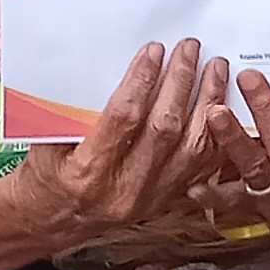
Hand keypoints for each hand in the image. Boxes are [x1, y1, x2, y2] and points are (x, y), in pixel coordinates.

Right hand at [13, 40, 228, 248]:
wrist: (53, 219)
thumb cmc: (47, 172)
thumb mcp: (47, 139)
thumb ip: (76, 109)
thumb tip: (112, 64)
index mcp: (88, 172)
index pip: (124, 119)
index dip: (141, 81)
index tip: (153, 51)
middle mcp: (125, 189)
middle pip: (165, 129)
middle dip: (180, 83)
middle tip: (188, 49)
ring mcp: (151, 199)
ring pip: (193, 148)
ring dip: (208, 103)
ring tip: (215, 69)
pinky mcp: (167, 200)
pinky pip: (203, 166)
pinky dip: (216, 133)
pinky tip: (222, 106)